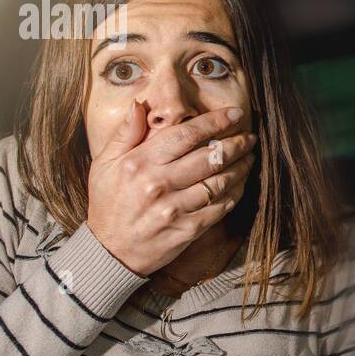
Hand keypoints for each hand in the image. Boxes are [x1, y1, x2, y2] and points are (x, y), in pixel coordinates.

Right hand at [85, 102, 256, 275]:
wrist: (109, 251)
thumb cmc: (108, 202)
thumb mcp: (104, 164)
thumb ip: (125, 133)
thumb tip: (140, 104)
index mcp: (141, 163)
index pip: (186, 135)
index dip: (215, 122)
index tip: (235, 114)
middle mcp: (159, 184)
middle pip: (210, 157)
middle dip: (237, 144)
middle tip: (249, 137)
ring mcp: (175, 208)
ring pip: (220, 182)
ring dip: (241, 167)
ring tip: (250, 156)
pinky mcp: (188, 229)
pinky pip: (221, 207)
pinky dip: (236, 192)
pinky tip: (241, 182)